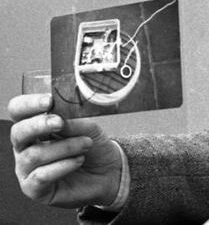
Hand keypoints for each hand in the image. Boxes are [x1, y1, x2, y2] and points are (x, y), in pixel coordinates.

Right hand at [7, 94, 122, 207]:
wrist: (108, 172)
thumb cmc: (93, 146)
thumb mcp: (88, 128)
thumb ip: (72, 121)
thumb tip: (60, 116)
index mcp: (34, 126)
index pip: (18, 111)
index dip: (28, 104)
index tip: (49, 101)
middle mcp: (25, 147)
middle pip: (18, 133)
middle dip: (38, 125)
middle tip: (60, 123)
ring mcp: (27, 169)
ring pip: (34, 154)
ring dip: (64, 147)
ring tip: (86, 144)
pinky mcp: (34, 189)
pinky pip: (41, 176)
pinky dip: (63, 165)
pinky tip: (79, 160)